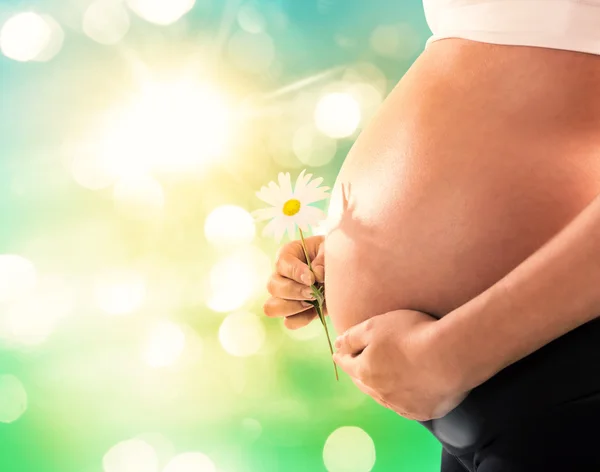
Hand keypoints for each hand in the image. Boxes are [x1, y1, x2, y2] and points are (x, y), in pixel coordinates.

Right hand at [263, 235, 325, 329]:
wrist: (342, 272)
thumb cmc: (332, 255)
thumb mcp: (329, 250)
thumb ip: (323, 259)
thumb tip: (316, 274)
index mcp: (288, 254)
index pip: (282, 263)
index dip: (295, 272)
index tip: (312, 278)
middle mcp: (280, 276)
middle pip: (272, 287)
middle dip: (294, 291)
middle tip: (313, 292)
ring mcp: (283, 296)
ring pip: (272, 307)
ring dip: (294, 307)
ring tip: (313, 301)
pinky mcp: (293, 313)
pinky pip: (289, 322)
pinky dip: (303, 319)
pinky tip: (316, 309)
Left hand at [333, 310, 470, 420]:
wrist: (450, 356)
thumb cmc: (411, 334)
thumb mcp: (375, 326)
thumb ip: (352, 337)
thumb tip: (336, 345)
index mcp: (366, 371)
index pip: (348, 364)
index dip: (342, 357)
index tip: (337, 354)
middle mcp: (380, 392)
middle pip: (363, 383)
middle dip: (358, 374)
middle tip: (355, 368)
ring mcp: (402, 405)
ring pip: (383, 397)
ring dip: (378, 388)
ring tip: (377, 382)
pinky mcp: (423, 412)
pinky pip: (405, 406)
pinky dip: (400, 399)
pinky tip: (403, 394)